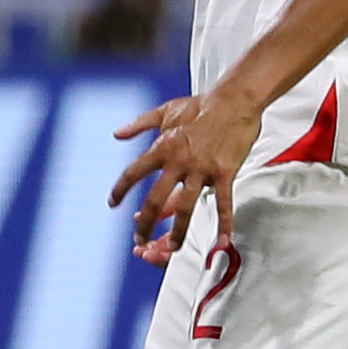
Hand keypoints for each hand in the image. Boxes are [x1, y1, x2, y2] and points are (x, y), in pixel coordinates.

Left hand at [111, 93, 263, 261]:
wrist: (234, 101)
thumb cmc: (201, 105)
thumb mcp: (165, 111)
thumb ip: (139, 124)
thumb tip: (117, 135)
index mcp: (162, 147)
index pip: (133, 173)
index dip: (120, 190)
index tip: (113, 204)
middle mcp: (178, 161)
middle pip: (155, 199)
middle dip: (145, 222)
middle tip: (140, 238)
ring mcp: (202, 169)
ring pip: (185, 206)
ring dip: (177, 230)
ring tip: (174, 247)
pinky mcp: (224, 173)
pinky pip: (223, 203)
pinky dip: (223, 222)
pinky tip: (223, 239)